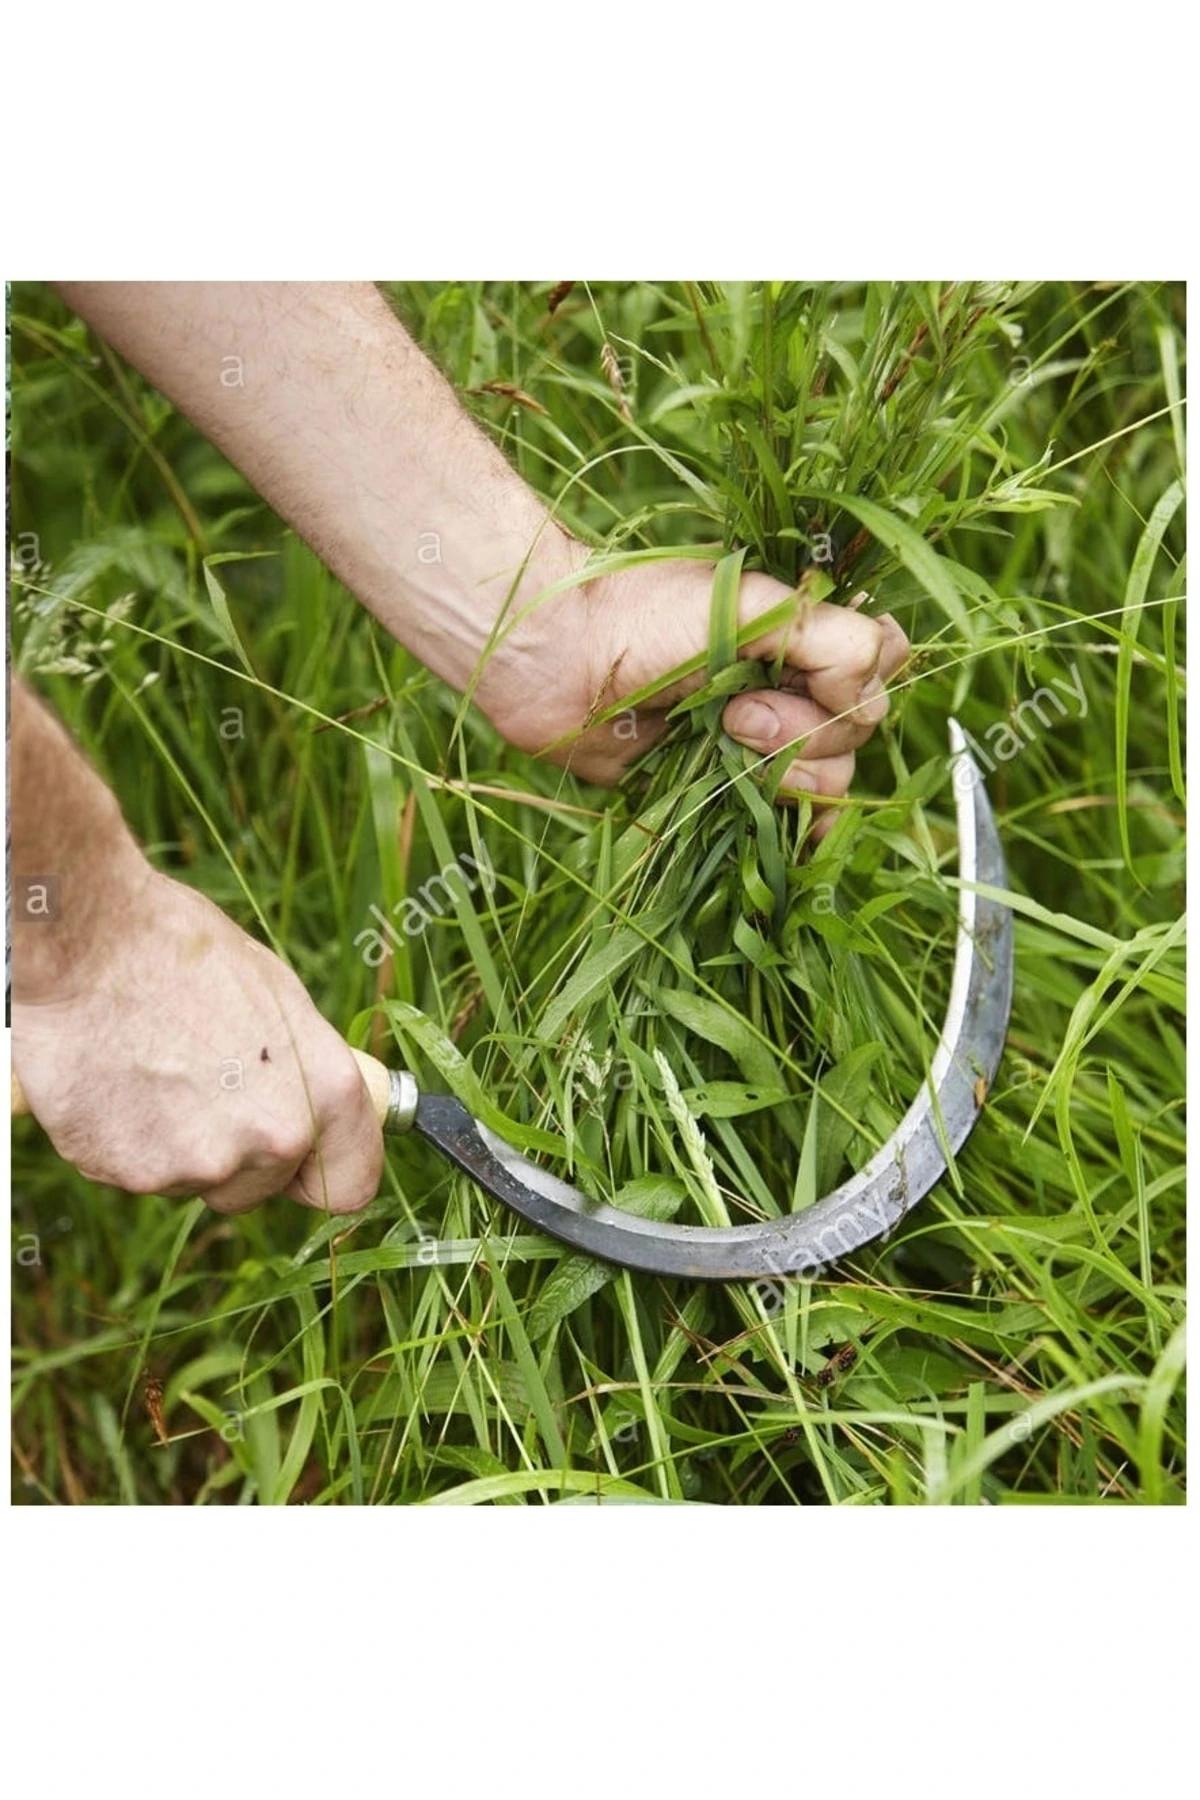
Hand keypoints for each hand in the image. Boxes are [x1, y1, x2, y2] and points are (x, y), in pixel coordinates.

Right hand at [13, 867, 382, 1215]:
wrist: (83, 939)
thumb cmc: (179, 949)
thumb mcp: (275, 994)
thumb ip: (298, 1069)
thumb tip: (301, 1104)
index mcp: (326, 1090)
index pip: (349, 1184)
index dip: (320, 1171)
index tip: (298, 1161)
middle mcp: (274, 1137)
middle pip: (259, 1189)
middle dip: (232, 1155)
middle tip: (193, 1088)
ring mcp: (201, 1162)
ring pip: (190, 1180)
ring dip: (171, 1144)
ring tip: (143, 1068)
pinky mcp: (130, 1172)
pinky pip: (131, 1173)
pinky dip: (118, 1140)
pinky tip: (108, 1081)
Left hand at [490, 556, 909, 826]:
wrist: (558, 662)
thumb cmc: (646, 617)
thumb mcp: (755, 604)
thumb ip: (835, 641)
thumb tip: (872, 695)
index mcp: (805, 631)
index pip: (883, 661)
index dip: (858, 679)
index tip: (799, 671)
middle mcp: (792, 683)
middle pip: (860, 729)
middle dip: (806, 726)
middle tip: (736, 708)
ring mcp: (761, 739)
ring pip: (831, 777)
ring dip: (784, 767)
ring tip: (720, 734)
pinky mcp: (726, 786)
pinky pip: (791, 822)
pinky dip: (802, 832)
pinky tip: (796, 837)